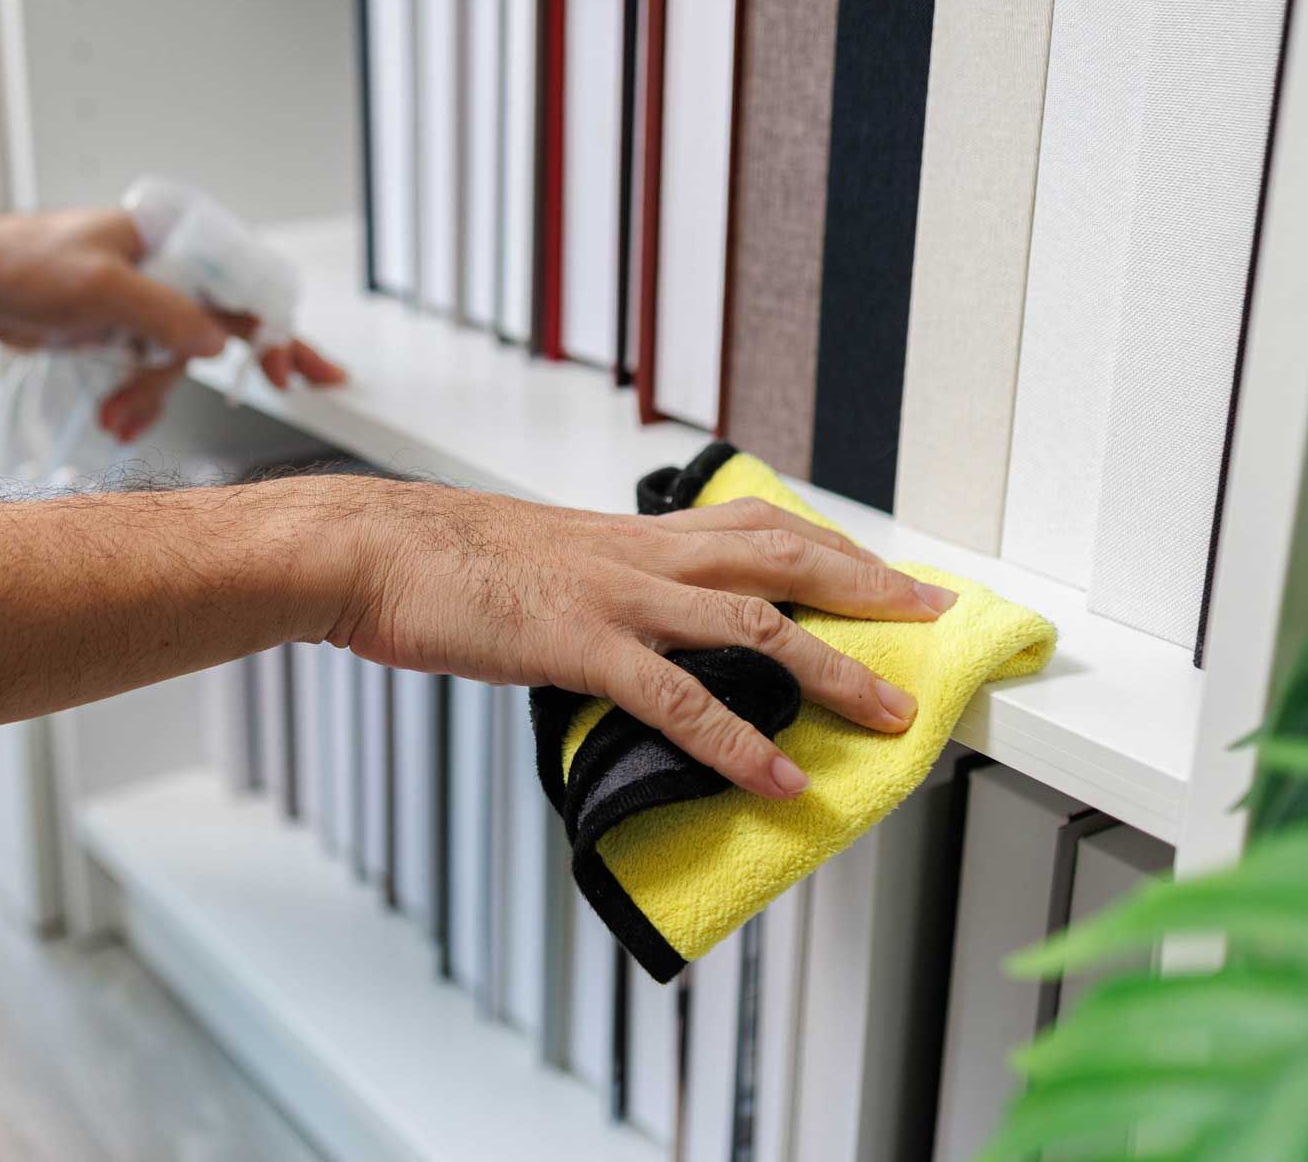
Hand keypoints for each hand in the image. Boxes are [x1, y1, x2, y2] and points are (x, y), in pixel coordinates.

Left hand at [0, 210, 346, 440]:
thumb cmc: (25, 265)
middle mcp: (167, 269)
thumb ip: (165, 312)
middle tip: (285, 385)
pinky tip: (117, 417)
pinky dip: (138, 402)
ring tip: (118, 414)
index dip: (273, 324)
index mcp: (172, 238)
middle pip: (225, 323)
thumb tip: (218, 341)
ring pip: (182, 361)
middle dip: (232, 366)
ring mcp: (148, 305)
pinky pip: (152, 376)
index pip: (243, 280)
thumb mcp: (101, 287)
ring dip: (154, 394)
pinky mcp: (127, 335)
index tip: (286, 366)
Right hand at [331, 482, 956, 799]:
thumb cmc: (442, 562)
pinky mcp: (579, 645)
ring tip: (892, 716)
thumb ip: (597, 592)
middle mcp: (640, 555)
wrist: (371, 550)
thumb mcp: (539, 563)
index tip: (882, 568)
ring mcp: (616, 598)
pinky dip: (735, 743)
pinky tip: (775, 780)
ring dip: (834, 670)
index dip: (828, 547)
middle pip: (782, 559)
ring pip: (754, 627)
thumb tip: (627, 635)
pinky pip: (675, 699)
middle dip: (868, 587)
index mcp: (630, 535)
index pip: (755, 528)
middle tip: (936, 614)